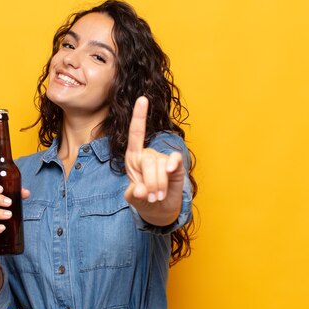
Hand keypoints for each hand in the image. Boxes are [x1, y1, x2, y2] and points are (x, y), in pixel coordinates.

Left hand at [124, 97, 184, 224]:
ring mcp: (162, 159)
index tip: (142, 99)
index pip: (135, 134)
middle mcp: (147, 154)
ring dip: (159, 185)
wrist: (159, 209)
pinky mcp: (175, 165)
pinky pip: (174, 160)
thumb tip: (139, 191)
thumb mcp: (134, 198)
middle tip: (150, 197)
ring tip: (156, 197)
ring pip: (160, 165)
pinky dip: (173, 166)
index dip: (139, 117)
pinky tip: (171, 173)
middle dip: (149, 182)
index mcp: (133, 157)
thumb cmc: (143, 199)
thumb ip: (133, 194)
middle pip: (147, 161)